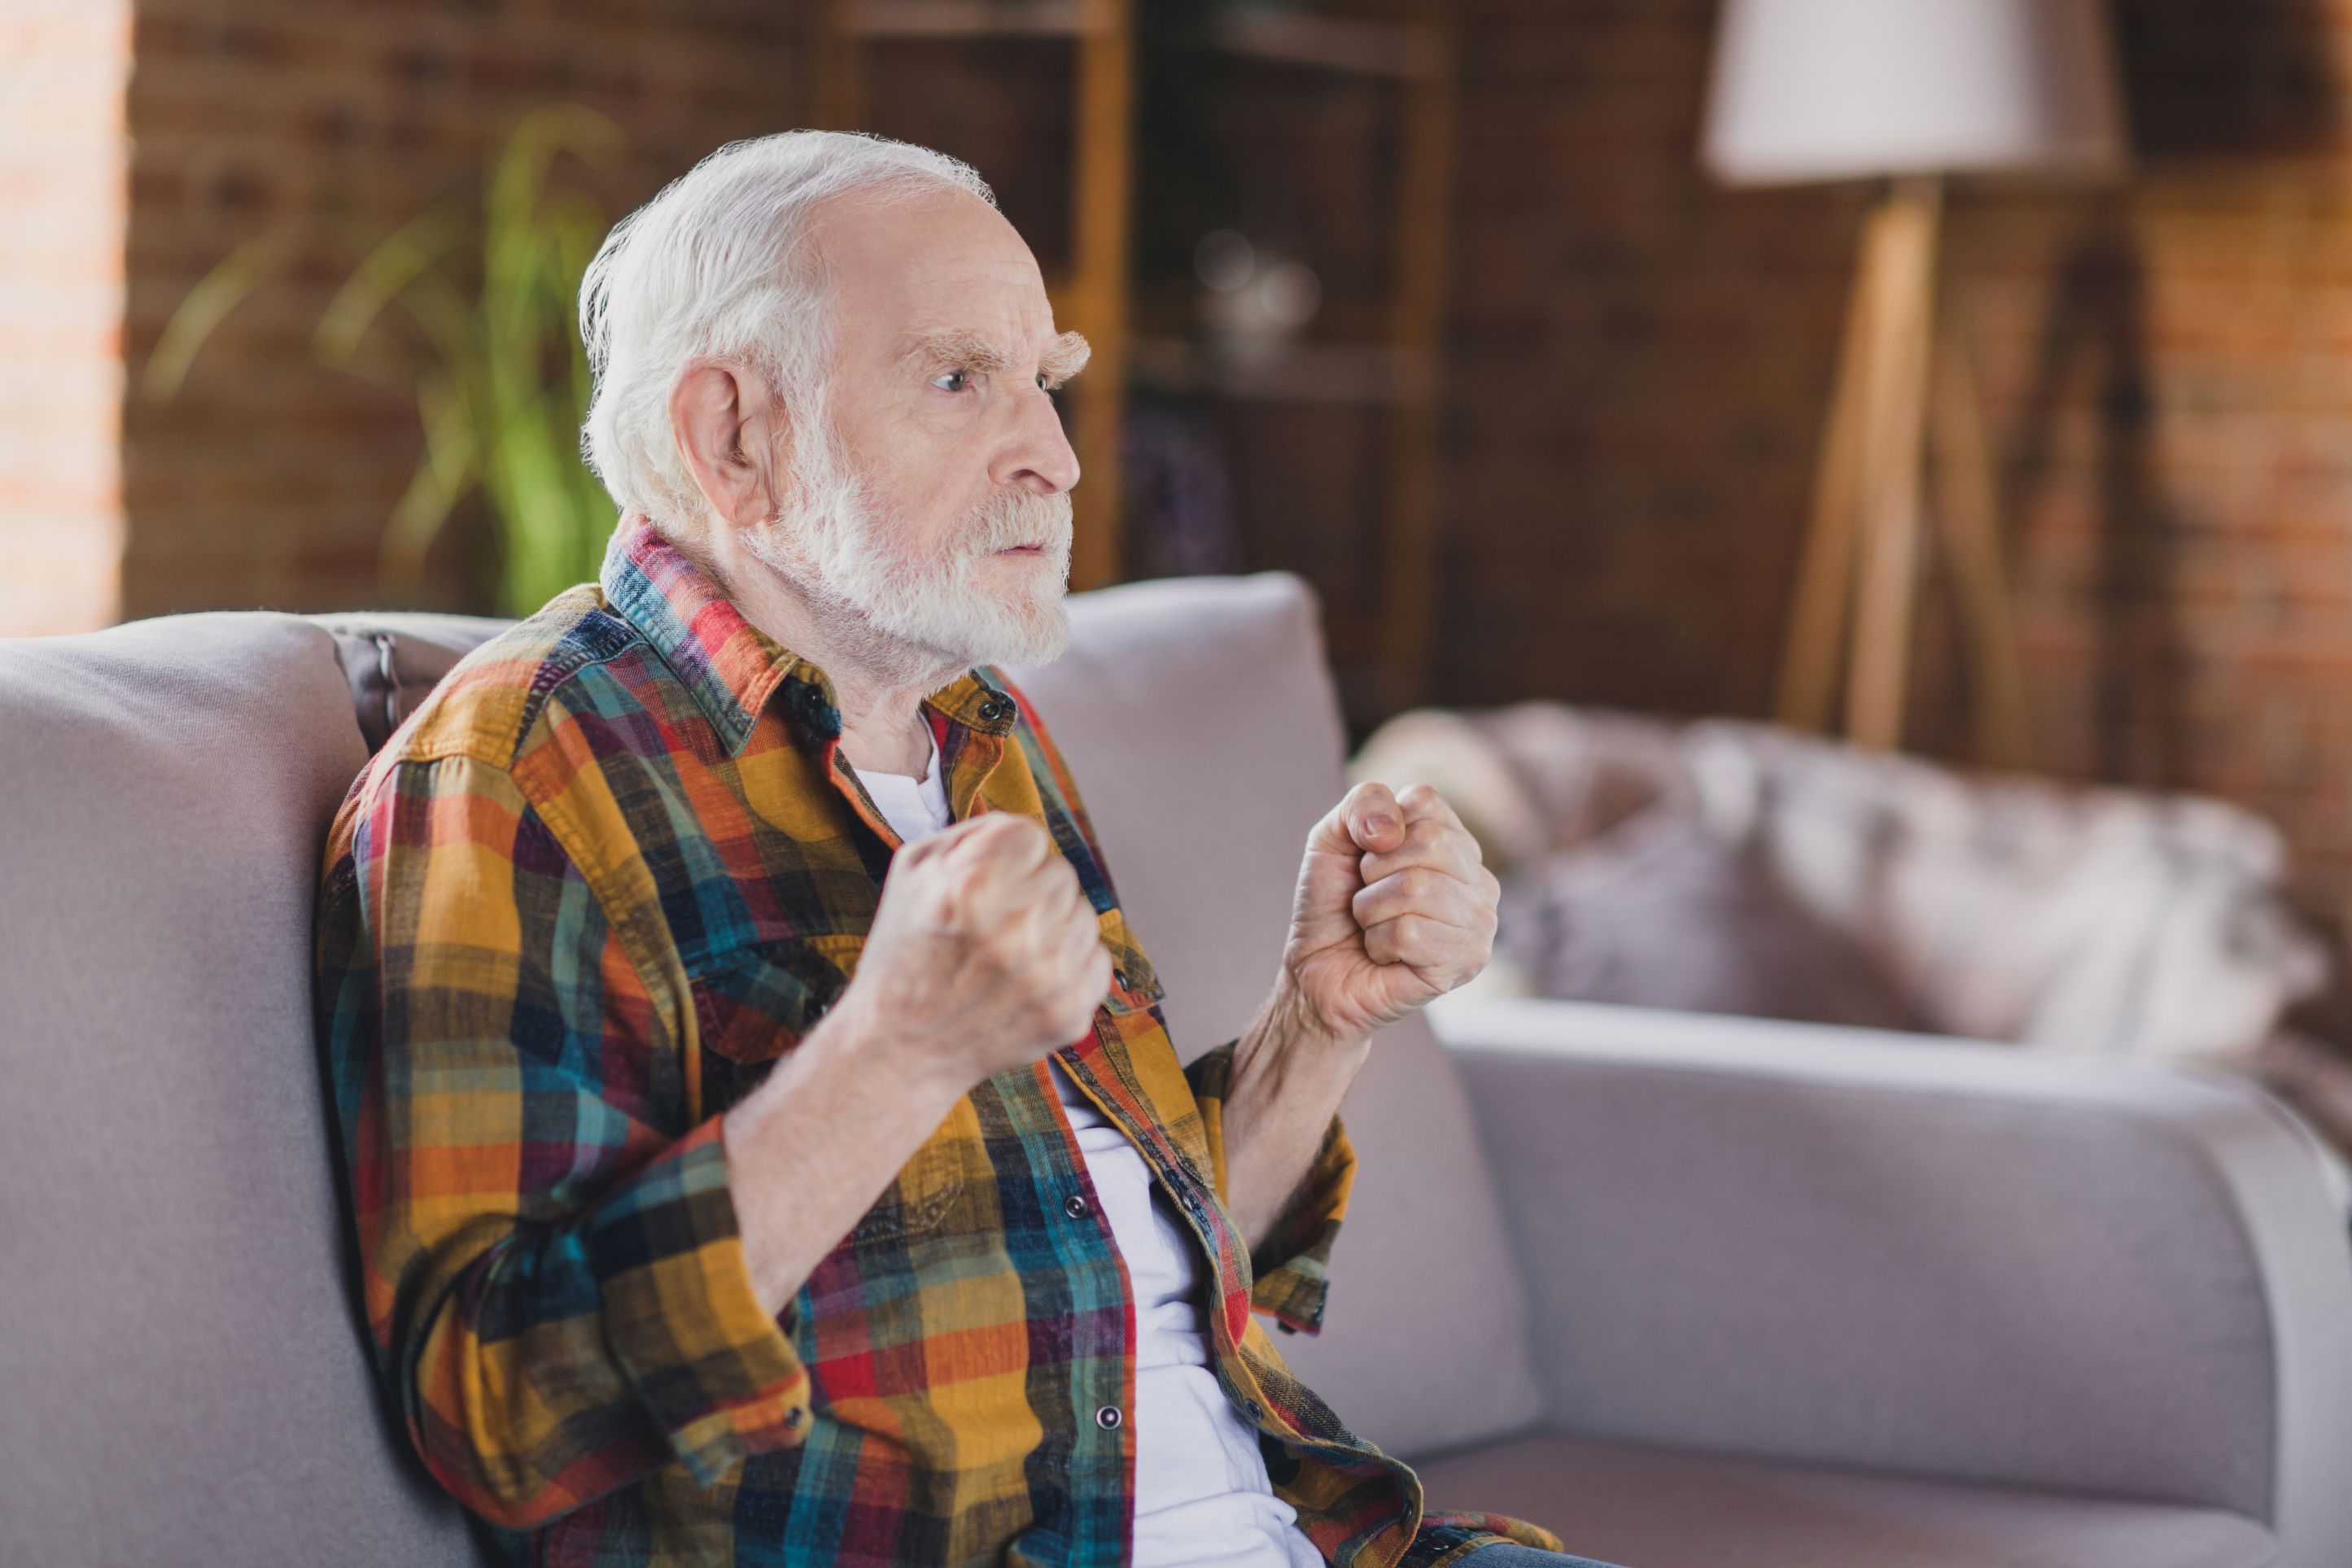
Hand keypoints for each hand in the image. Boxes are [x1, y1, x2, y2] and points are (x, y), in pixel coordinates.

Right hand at [837, 812, 1112, 1092]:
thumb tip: (1028, 832)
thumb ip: (974, 834)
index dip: (1008, 857)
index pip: (1031, 836)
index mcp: (972, 886)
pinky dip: (1068, 968)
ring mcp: (1046, 976)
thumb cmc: (903, 953)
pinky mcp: (1066, 1013)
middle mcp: (1015, 929)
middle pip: (1060, 874)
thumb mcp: (912, 871)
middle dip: (1029, 892)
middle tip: (993, 926)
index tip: (989, 883)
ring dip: (1053, 929)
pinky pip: (1096, 961)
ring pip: (1084, 916)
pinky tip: (1027, 982)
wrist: (898, 1050)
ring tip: (1008, 956)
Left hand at [1277, 780, 1500, 1045]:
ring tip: (1375, 929)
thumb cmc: (1333, 906)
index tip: (1367, 861)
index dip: (1376, 830)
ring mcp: (1480, 923)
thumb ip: (1362, 804)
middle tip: (1368, 900)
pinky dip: (1378, 944)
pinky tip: (1385, 956)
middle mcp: (1478, 880)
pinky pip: (1409, 934)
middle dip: (1374, 872)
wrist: (1315, 973)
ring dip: (1372, 912)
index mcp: (1455, 843)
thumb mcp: (1332, 839)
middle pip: (1429, 842)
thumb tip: (1391, 830)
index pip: (1425, 801)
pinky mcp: (1466, 962)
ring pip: (1417, 889)